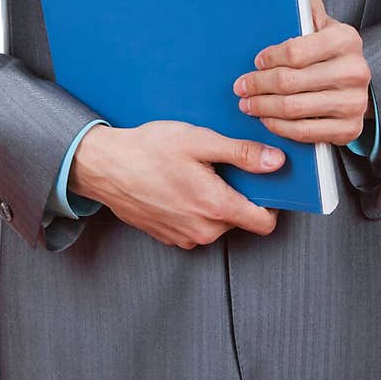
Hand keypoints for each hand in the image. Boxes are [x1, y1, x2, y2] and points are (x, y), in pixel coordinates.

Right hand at [68, 120, 283, 248]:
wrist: (104, 166)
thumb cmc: (147, 150)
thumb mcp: (199, 141)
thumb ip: (242, 154)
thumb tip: (276, 162)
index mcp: (215, 207)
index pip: (265, 222)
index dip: (272, 202)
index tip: (264, 184)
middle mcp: (202, 230)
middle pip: (241, 219)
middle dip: (237, 195)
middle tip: (218, 168)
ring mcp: (184, 237)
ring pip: (217, 224)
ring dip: (214, 203)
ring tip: (193, 175)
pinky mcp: (169, 237)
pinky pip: (196, 227)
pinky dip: (194, 210)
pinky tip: (178, 187)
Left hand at [232, 0, 371, 144]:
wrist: (353, 88)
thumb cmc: (325, 51)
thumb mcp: (316, 19)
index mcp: (346, 38)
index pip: (295, 51)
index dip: (267, 59)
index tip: (254, 61)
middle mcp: (357, 70)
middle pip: (291, 82)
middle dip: (258, 85)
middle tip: (239, 87)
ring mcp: (355, 103)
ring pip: (294, 109)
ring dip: (263, 108)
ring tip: (247, 104)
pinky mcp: (349, 130)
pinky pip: (305, 133)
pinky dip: (280, 127)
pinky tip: (267, 120)